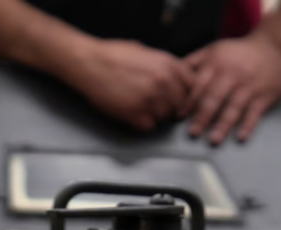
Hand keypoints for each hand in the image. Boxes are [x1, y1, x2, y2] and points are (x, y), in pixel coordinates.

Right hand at [64, 39, 193, 130]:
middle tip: (156, 106)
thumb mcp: (147, 52)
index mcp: (169, 65)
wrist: (90, 64)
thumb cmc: (113, 55)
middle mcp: (164, 82)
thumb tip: (172, 77)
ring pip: (164, 118)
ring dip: (155, 117)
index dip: (183, 94)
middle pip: (179, 105)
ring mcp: (150, 99)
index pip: (191, 87)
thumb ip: (164, 65)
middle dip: (169, 107)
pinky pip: (148, 127)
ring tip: (142, 110)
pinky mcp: (135, 114)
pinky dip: (142, 125)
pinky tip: (133, 116)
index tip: (176, 98)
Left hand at [183, 31, 280, 143]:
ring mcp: (250, 86)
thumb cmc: (240, 52)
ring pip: (234, 107)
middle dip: (202, 117)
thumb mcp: (214, 50)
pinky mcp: (265, 94)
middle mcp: (232, 75)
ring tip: (214, 140)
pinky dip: (248, 125)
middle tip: (193, 133)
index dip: (188, 103)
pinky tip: (241, 137)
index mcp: (216, 65)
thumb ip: (192, 63)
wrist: (276, 44)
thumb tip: (171, 75)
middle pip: (214, 99)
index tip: (179, 117)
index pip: (199, 86)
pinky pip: (255, 112)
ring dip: (223, 125)